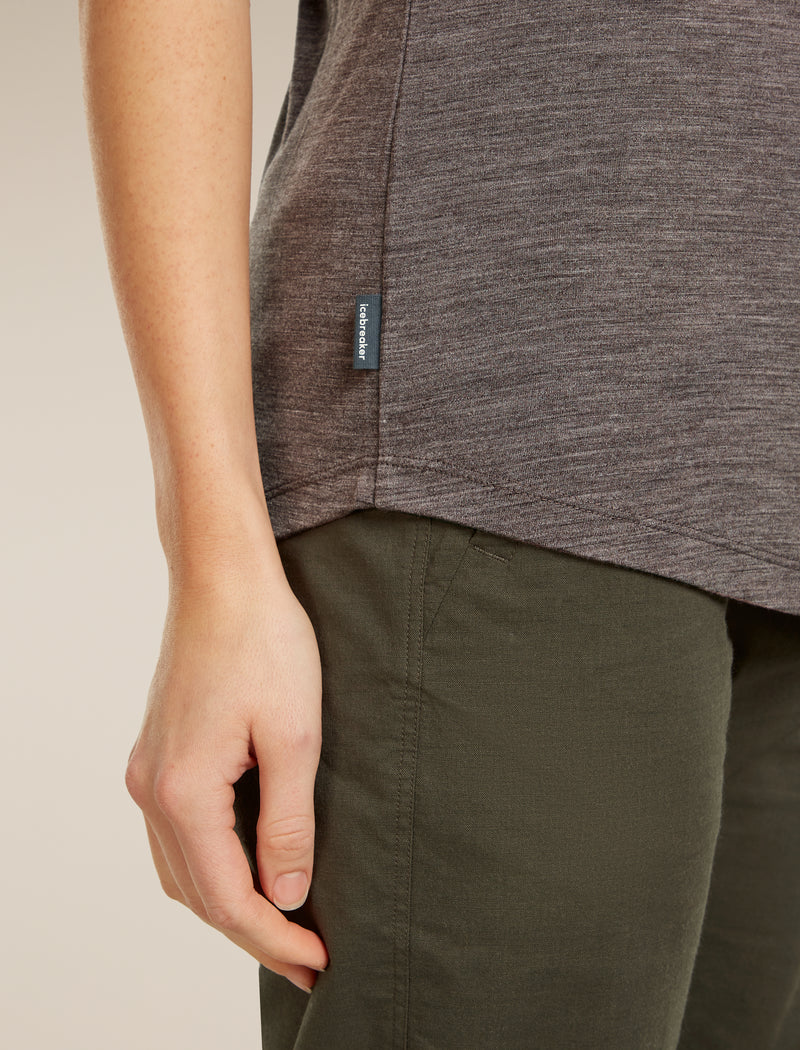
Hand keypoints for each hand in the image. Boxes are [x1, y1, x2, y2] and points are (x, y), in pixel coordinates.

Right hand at [125, 565, 329, 992]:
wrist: (223, 578)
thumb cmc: (264, 644)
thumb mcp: (293, 738)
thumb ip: (287, 823)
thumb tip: (287, 894)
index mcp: (184, 792)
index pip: (227, 898)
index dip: (274, 938)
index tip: (319, 961)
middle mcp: (152, 789)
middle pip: (197, 892)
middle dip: (251, 932)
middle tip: (306, 958)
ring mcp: (149, 770)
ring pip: (181, 867)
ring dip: (228, 902)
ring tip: (281, 923)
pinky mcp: (159, 752)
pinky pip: (177, 833)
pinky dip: (210, 864)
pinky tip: (246, 864)